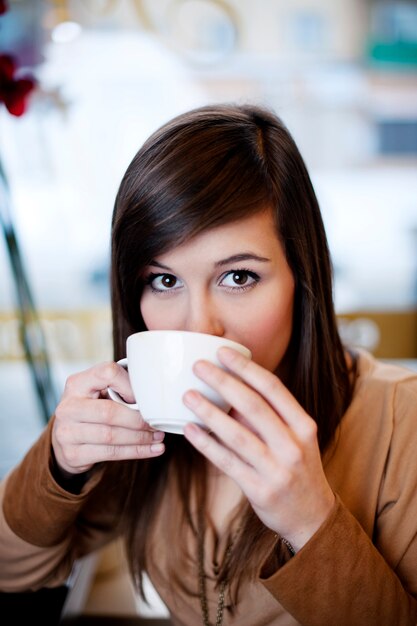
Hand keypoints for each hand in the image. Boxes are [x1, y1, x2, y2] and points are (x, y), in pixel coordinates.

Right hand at [52, 361, 164, 475]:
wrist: (64, 437)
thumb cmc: (91, 408)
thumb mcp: (98, 391)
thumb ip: (119, 389)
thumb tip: (151, 399)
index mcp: (77, 384)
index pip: (107, 374)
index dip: (129, 385)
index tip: (145, 397)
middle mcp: (68, 407)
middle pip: (109, 412)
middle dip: (138, 420)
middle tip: (156, 423)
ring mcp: (67, 432)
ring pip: (111, 436)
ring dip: (140, 438)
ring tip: (158, 437)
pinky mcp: (73, 454)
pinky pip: (110, 454)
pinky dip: (135, 451)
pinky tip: (151, 449)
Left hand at [183, 347, 334, 551]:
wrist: (312, 517)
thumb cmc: (298, 467)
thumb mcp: (295, 438)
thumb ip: (269, 415)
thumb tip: (230, 386)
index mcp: (303, 425)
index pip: (273, 388)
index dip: (246, 368)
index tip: (222, 352)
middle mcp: (293, 445)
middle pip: (253, 406)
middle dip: (223, 382)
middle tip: (198, 367)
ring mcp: (277, 469)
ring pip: (237, 435)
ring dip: (209, 412)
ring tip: (187, 395)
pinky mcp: (259, 490)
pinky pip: (227, 462)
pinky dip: (206, 445)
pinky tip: (190, 430)